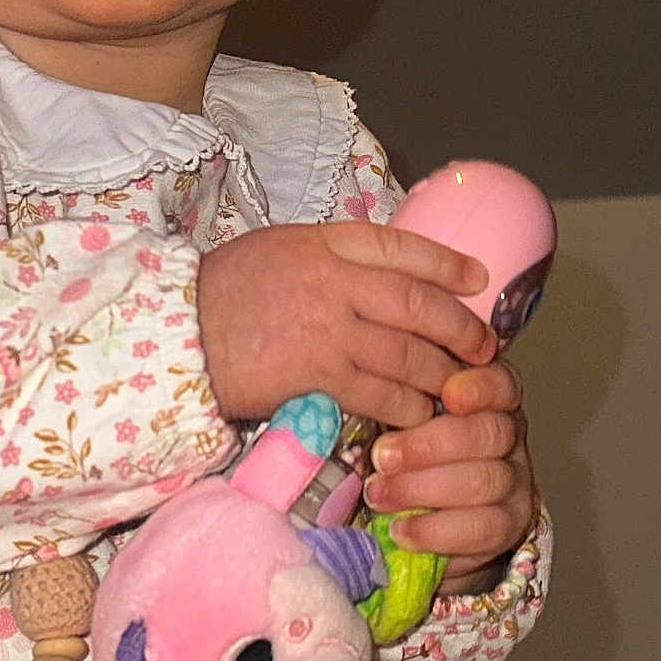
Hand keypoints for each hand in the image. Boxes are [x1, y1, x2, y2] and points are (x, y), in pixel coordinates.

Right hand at [197, 221, 495, 425]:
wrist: (177, 336)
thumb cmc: (220, 295)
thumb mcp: (275, 252)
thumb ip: (325, 260)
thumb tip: (373, 277)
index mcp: (323, 244)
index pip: (400, 246)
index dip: (446, 262)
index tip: (476, 278)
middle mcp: (334, 281)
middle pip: (418, 303)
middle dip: (458, 327)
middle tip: (482, 347)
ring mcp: (329, 330)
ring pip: (407, 353)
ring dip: (439, 375)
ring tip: (456, 388)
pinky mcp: (318, 375)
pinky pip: (380, 394)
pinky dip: (406, 408)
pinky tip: (417, 417)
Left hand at [361, 360, 535, 586]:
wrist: (438, 515)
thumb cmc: (413, 454)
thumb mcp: (405, 421)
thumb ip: (397, 407)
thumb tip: (358, 400)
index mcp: (488, 400)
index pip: (500, 384)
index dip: (479, 388)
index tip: (449, 395)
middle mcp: (509, 437)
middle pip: (489, 433)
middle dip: (429, 445)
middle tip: (382, 456)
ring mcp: (513, 482)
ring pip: (483, 481)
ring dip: (422, 488)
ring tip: (378, 495)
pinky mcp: (507, 526)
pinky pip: (480, 528)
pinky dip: (434, 530)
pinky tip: (399, 530)